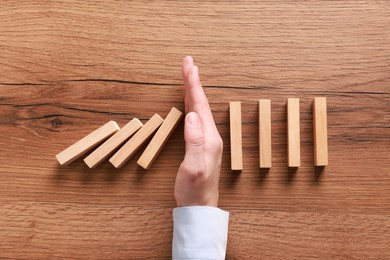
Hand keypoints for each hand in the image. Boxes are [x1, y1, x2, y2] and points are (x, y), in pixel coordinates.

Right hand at [174, 56, 222, 206]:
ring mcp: (207, 140)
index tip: (189, 66)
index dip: (193, 84)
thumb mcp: (193, 167)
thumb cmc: (194, 189)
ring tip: (189, 76)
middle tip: (188, 63)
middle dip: (193, 82)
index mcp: (208, 137)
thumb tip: (192, 115)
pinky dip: (192, 105)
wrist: (199, 206)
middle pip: (201, 103)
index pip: (200, 105)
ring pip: (199, 109)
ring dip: (194, 91)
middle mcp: (210, 135)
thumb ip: (194, 141)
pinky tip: (190, 103)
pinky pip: (197, 118)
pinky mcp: (201, 144)